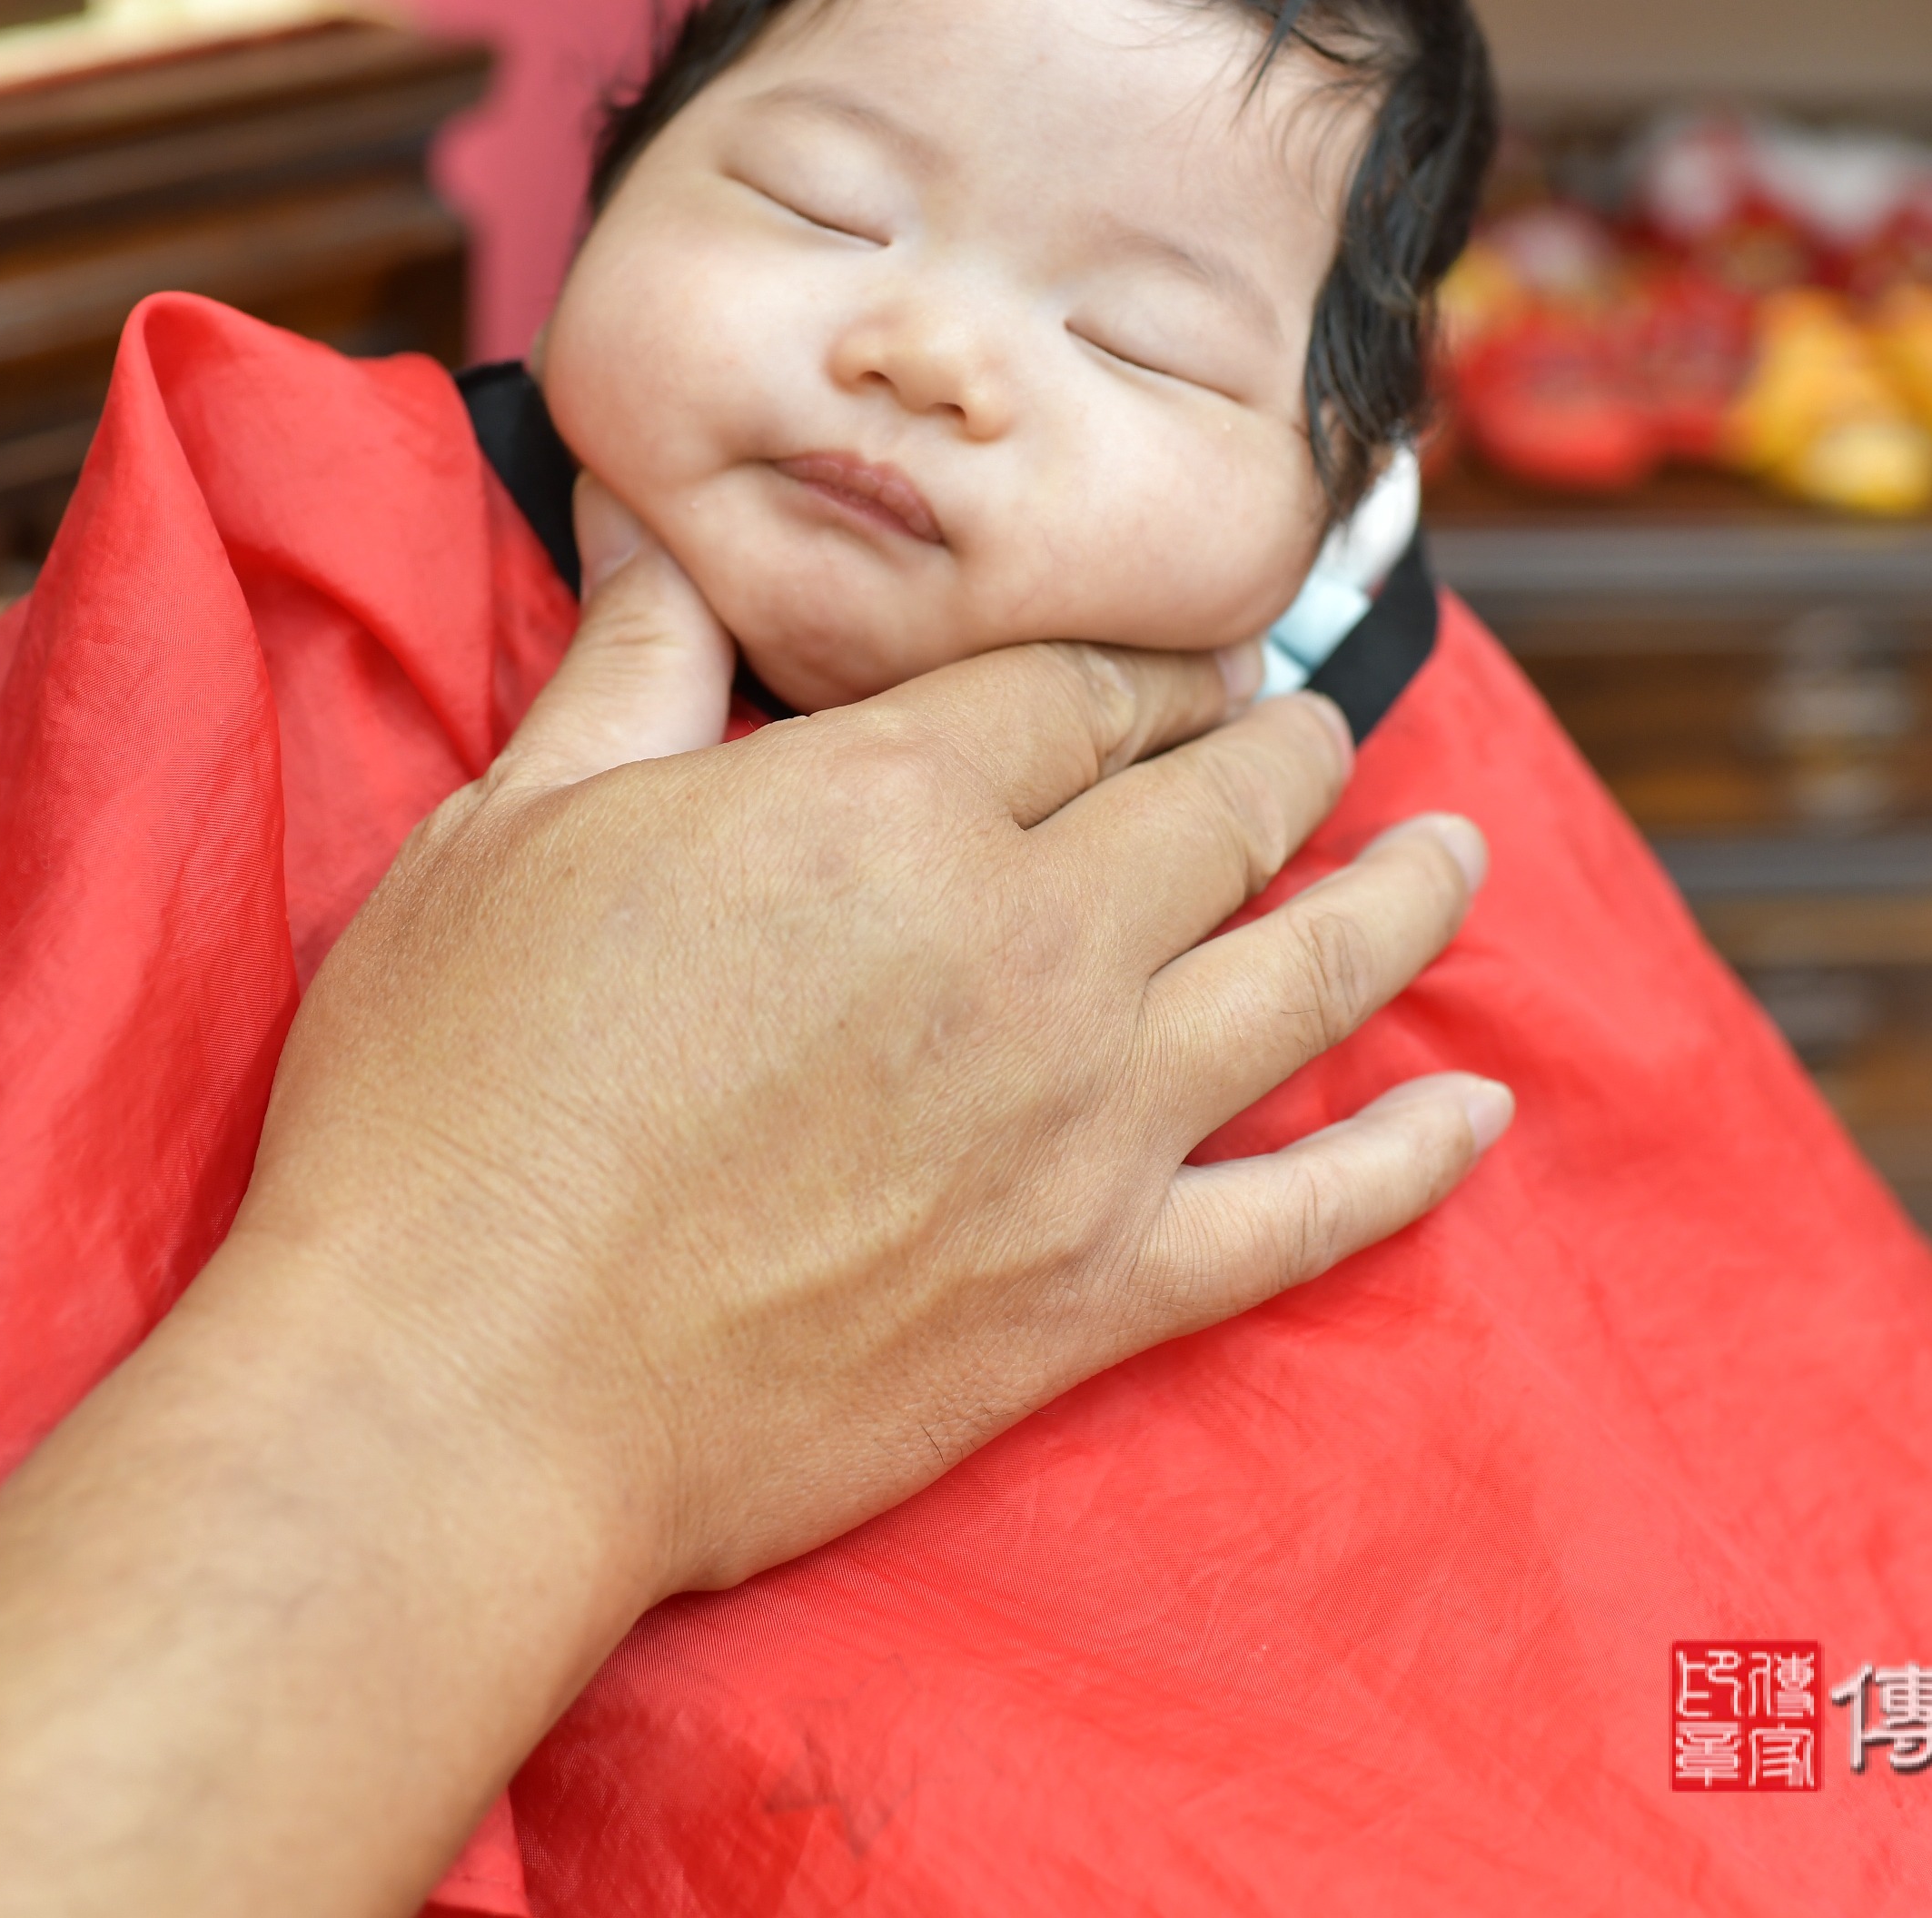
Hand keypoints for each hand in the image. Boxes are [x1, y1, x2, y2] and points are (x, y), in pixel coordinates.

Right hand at [244, 483, 1507, 1597]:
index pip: (1069, 691)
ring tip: (1460, 855)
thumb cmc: (453, 1102)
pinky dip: (1408, 1162)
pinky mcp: (1092, 1295)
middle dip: (1282, 747)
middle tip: (1316, 722)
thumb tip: (663, 541)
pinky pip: (1305, 1218)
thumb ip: (628, 676)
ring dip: (1400, 901)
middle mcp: (1029, 948)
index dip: (1133, 664)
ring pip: (1302, 976)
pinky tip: (1479, 1117)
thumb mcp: (509, 832)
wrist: (467, 1390)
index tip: (1174, 659)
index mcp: (888, 806)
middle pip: (1214, 809)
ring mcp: (1084, 1128)